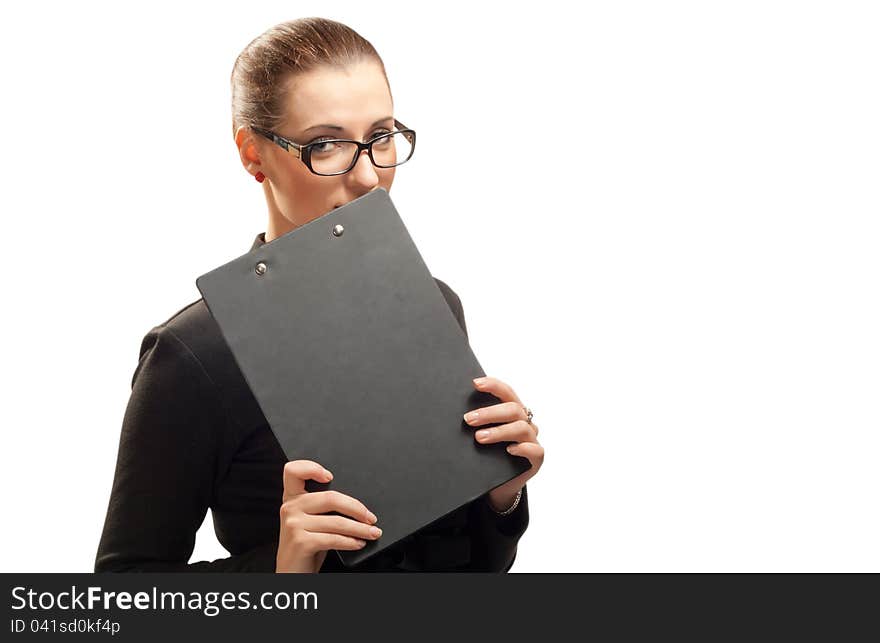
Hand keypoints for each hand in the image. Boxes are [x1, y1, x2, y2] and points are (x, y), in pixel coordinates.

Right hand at [276, 460, 382, 572]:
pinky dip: (350, 541)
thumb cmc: (306, 547)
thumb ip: (323, 508)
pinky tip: (358, 543)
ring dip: (360, 528)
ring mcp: (293, 525)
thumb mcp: (311, 522)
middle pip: (330, 497)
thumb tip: (357, 505)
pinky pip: (333, 538)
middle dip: (356, 508)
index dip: (311, 468)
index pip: (293, 471)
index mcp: (292, 498)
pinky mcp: (300, 542)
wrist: (292, 574)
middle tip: (371, 517)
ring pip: (336, 521)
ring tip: (372, 532)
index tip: (330, 476)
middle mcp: (290, 508)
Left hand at [464, 376, 543, 511]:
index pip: (506, 392)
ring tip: (479, 437)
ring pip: (521, 428)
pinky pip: (535, 451)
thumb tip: (451, 414)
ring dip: (499, 431)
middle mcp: (525, 423)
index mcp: (513, 412)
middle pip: (513, 409)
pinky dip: (522, 448)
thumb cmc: (488, 456)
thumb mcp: (481, 437)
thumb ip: (476, 424)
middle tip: (468, 419)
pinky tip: (508, 450)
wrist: (500, 485)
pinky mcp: (536, 459)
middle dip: (490, 412)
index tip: (475, 383)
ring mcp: (532, 440)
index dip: (493, 385)